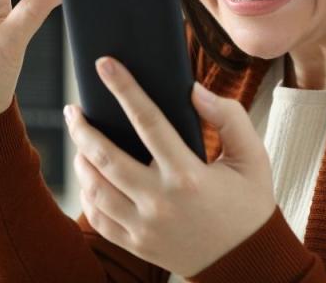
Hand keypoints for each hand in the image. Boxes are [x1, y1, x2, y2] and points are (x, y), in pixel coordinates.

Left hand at [64, 57, 275, 277]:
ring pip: (95, 188)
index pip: (148, 121)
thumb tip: (193, 90)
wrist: (246, 260)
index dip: (124, 88)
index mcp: (189, 176)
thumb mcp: (252, 158)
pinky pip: (98, 218)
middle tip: (73, 109)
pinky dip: (86, 194)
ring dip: (80, 159)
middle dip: (83, 128)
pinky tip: (89, 175)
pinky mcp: (136, 245)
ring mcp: (145, 227)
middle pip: (106, 157)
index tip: (105, 64)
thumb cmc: (248, 204)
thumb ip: (228, 118)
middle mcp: (161, 202)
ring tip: (80, 139)